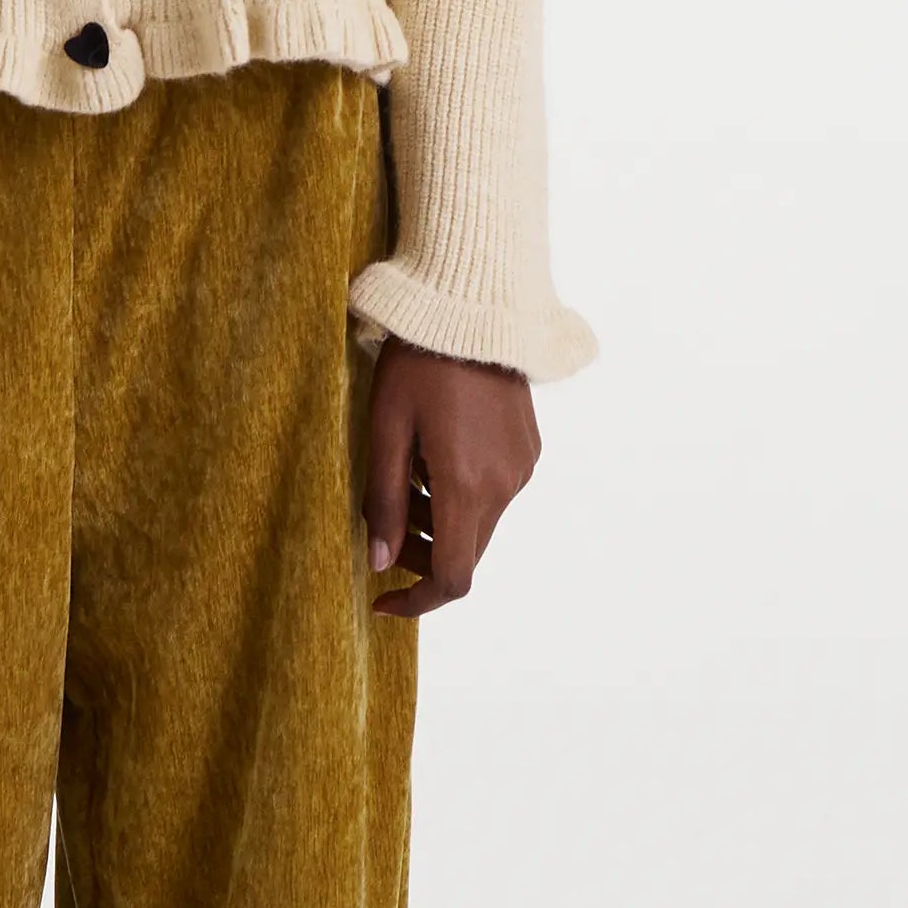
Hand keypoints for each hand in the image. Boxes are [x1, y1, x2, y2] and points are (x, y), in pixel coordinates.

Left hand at [361, 336, 539, 616]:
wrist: (471, 306)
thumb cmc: (418, 363)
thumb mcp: (386, 428)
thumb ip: (382, 500)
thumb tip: (378, 562)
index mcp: (465, 485)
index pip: (451, 578)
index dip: (416, 601)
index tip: (381, 600)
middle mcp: (504, 485)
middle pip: (465, 553)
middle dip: (421, 553)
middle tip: (384, 519)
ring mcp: (522, 467)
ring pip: (479, 523)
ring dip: (440, 521)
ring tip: (405, 477)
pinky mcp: (529, 449)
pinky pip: (495, 492)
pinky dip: (462, 494)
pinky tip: (435, 454)